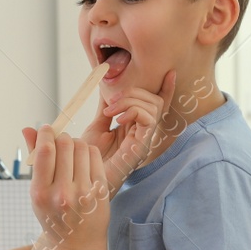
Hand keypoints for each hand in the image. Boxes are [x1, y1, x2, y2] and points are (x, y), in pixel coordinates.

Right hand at [23, 125, 108, 249]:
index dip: (46, 133)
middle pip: (65, 145)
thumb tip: (27, 128)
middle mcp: (61, 193)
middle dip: (62, 137)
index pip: (45, 151)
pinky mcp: (100, 192)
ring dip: (77, 143)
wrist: (77, 246)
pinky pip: (95, 157)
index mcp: (40, 193)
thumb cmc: (54, 216)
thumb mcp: (38, 193)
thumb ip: (35, 160)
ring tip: (73, 151)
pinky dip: (89, 151)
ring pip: (82, 148)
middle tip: (62, 141)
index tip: (47, 129)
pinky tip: (85, 159)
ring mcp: (83, 193)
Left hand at [81, 70, 178, 190]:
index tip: (169, 73)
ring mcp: (144, 139)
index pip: (157, 104)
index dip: (166, 89)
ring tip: (110, 111)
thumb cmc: (89, 157)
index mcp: (135, 126)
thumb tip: (108, 89)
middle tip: (110, 102)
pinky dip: (134, 110)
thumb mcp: (97, 126)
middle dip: (134, 92)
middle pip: (155, 100)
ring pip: (153, 106)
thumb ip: (106, 108)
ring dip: (130, 100)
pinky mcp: (142, 146)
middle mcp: (143, 132)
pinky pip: (148, 118)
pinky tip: (117, 119)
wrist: (82, 176)